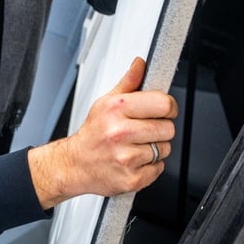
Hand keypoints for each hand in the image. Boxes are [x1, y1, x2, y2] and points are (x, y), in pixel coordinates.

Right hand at [28, 57, 177, 208]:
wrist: (75, 164)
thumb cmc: (93, 133)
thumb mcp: (106, 102)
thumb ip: (128, 82)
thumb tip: (140, 64)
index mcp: (117, 109)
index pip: (163, 104)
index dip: (168, 107)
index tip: (164, 109)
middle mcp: (120, 133)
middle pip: (168, 128)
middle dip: (161, 128)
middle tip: (146, 130)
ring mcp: (126, 158)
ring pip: (165, 149)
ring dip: (156, 148)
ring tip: (137, 145)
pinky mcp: (131, 179)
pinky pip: (158, 168)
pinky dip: (151, 166)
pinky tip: (135, 160)